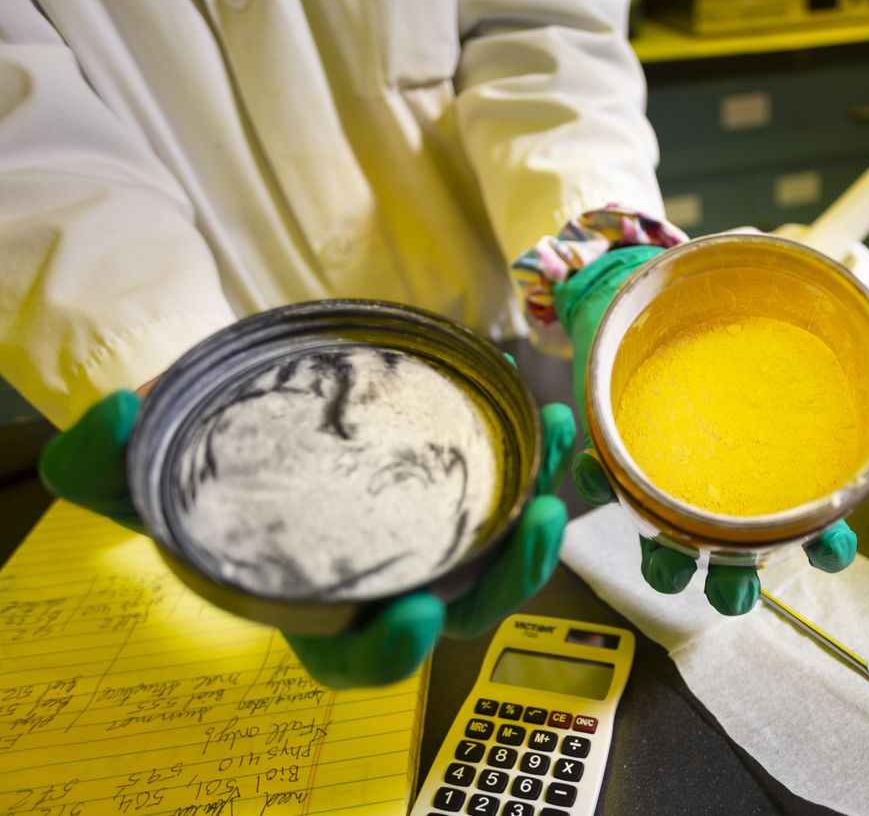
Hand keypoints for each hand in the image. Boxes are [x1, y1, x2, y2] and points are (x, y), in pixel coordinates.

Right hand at [39, 389, 576, 687]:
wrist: (243, 428)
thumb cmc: (199, 475)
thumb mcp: (139, 477)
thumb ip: (106, 465)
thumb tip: (116, 412)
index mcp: (316, 611)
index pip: (358, 660)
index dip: (390, 653)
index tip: (414, 618)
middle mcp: (384, 584)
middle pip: (461, 609)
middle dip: (507, 576)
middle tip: (532, 525)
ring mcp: (429, 540)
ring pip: (504, 552)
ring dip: (543, 508)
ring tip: (558, 448)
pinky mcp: (457, 492)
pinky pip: (512, 490)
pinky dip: (537, 459)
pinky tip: (550, 413)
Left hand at [552, 249, 858, 615]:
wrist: (642, 290)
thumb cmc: (718, 306)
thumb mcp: (771, 299)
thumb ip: (813, 291)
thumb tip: (859, 262)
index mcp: (772, 465)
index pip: (813, 522)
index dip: (828, 544)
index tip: (832, 550)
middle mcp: (723, 486)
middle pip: (737, 557)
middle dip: (736, 585)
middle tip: (734, 593)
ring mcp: (668, 478)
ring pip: (670, 544)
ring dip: (667, 562)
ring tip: (666, 563)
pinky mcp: (617, 456)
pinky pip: (607, 481)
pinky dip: (599, 478)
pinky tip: (595, 464)